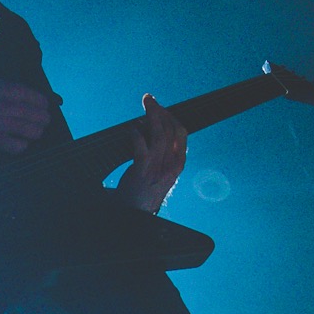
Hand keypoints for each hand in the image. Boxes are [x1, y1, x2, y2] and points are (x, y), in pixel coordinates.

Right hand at [0, 73, 50, 152]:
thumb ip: (6, 89)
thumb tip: (24, 98)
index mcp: (6, 88)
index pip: (36, 97)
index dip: (44, 103)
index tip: (45, 106)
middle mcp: (6, 105)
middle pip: (39, 116)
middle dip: (43, 119)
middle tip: (41, 121)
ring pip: (32, 131)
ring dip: (36, 132)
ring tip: (34, 132)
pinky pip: (16, 146)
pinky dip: (22, 145)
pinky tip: (18, 142)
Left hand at [115, 93, 186, 212]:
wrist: (135, 214)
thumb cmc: (145, 190)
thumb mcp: (161, 172)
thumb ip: (161, 153)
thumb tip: (150, 126)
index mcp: (178, 164)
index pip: (181, 133)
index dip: (171, 117)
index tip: (160, 107)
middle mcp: (171, 165)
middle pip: (170, 130)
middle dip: (160, 111)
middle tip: (149, 99)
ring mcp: (157, 169)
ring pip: (159, 135)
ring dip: (151, 116)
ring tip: (145, 104)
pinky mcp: (142, 172)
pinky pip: (141, 147)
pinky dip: (137, 134)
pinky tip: (132, 128)